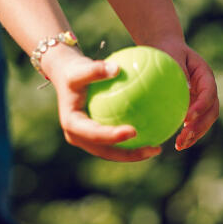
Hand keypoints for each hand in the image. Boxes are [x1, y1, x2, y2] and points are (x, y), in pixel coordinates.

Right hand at [42, 47, 162, 162]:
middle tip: (153, 149)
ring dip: (134, 154)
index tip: (134, 131)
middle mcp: (78, 136)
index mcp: (72, 124)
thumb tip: (117, 68)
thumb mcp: (80, 68)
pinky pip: (116, 143)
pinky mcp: (95, 138)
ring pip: (112, 152)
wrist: (65, 78)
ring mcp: (86, 140)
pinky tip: (153, 134)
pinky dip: (132, 142)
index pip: (94, 134)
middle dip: (129, 155)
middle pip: (106, 151)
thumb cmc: (73, 71)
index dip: (113, 136)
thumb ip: (96, 69)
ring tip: (157, 148)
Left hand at [168, 44, 219, 150]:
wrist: (166, 48)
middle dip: (201, 126)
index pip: (209, 93)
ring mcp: (202, 100)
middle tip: (185, 136)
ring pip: (206, 120)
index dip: (201, 106)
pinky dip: (189, 134)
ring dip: (196, 134)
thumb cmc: (166, 49)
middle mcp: (207, 89)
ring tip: (181, 145)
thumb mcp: (171, 53)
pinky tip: (178, 143)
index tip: (188, 118)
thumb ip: (176, 67)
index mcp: (205, 75)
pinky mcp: (193, 107)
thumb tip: (179, 86)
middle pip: (212, 111)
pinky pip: (194, 123)